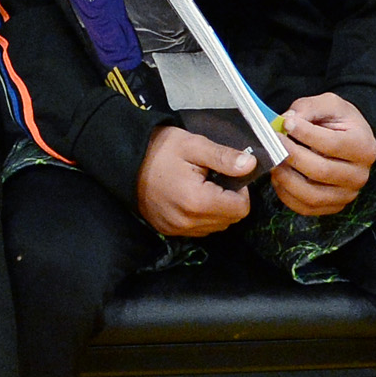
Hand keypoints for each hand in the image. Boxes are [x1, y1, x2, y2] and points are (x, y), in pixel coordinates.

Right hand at [136, 125, 255, 238]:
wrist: (125, 160)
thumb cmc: (160, 149)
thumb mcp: (194, 146)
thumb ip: (224, 157)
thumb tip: (250, 165)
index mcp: (197, 201)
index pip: (241, 209)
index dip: (241, 191)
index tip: (228, 175)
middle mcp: (187, 222)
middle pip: (230, 220)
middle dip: (229, 200)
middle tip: (214, 179)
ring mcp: (176, 229)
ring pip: (215, 227)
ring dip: (217, 210)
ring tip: (202, 187)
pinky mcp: (168, 231)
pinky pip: (198, 229)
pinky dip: (201, 216)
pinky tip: (190, 197)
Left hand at [272, 94, 375, 216]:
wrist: (348, 139)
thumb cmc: (338, 121)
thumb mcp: (329, 104)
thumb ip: (309, 108)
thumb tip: (287, 121)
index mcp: (364, 147)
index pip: (333, 144)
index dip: (306, 134)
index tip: (287, 123)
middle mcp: (360, 175)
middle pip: (321, 171)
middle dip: (292, 156)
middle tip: (273, 143)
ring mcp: (347, 194)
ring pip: (312, 195)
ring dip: (286, 178)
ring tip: (273, 161)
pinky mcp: (332, 206)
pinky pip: (305, 208)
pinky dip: (286, 194)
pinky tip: (278, 177)